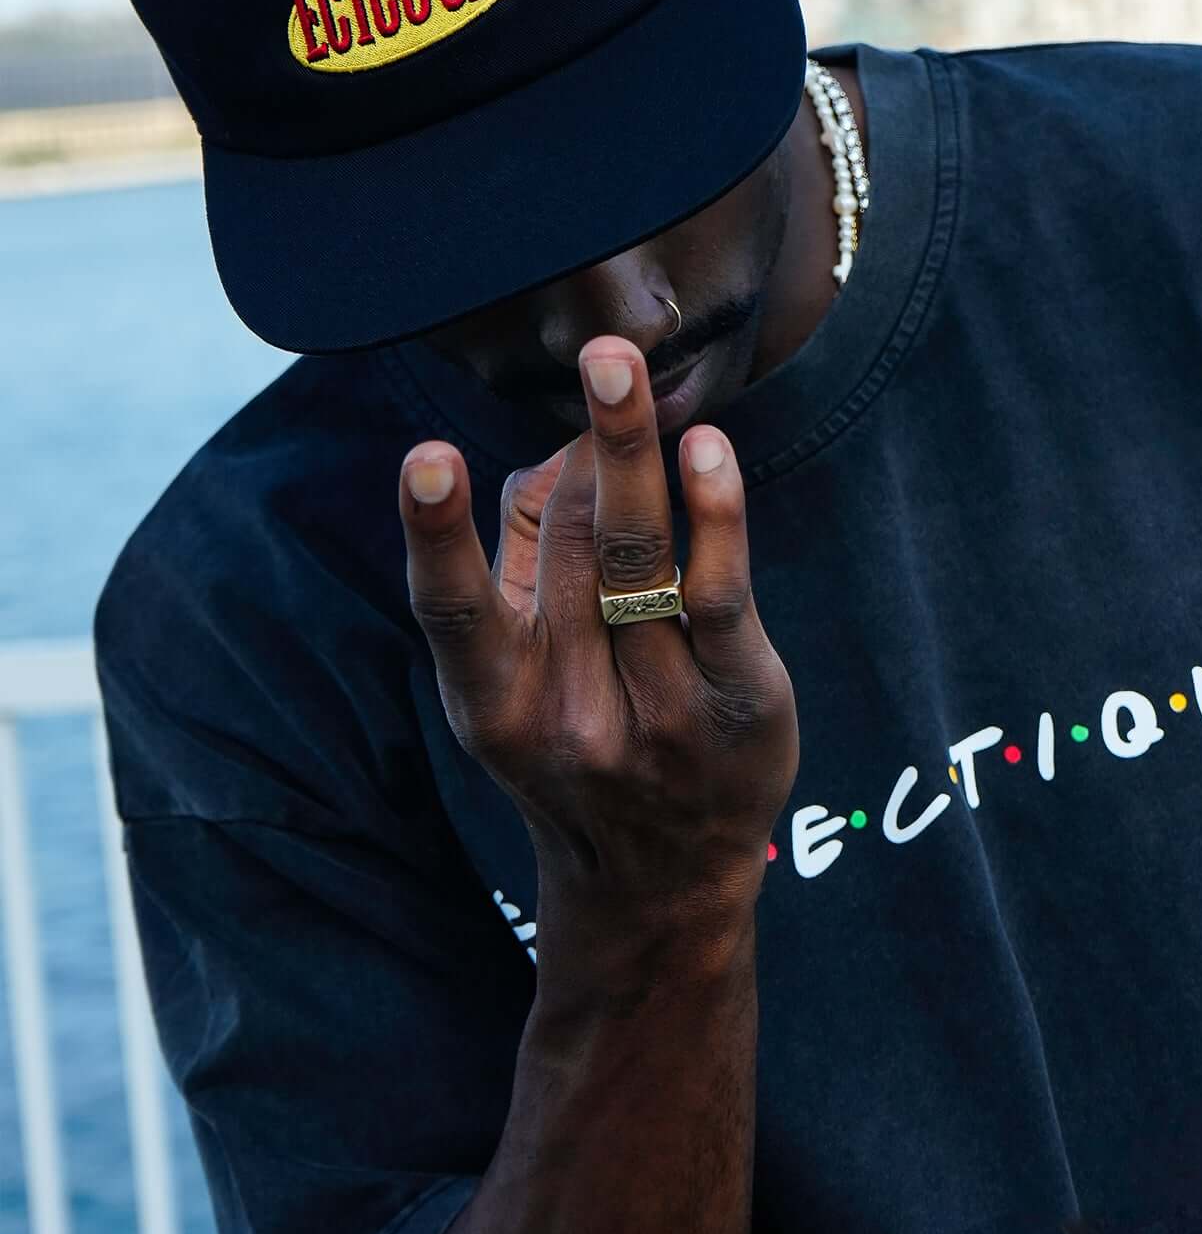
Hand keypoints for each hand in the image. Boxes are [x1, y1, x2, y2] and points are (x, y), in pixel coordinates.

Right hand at [398, 338, 798, 938]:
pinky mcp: (740, 705)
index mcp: (493, 701)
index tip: (428, 457)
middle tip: (604, 351)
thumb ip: (527, 549)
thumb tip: (567, 438)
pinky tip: (706, 449)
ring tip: (627, 368)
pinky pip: (721, 594)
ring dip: (638, 456)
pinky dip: (714, 514)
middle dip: (592, 447)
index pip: (458, 611)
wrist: (662, 882)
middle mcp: (570, 714)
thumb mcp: (517, 670)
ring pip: (640, 561)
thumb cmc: (576, 733)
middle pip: (572, 553)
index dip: (439, 532)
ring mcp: (661, 715)